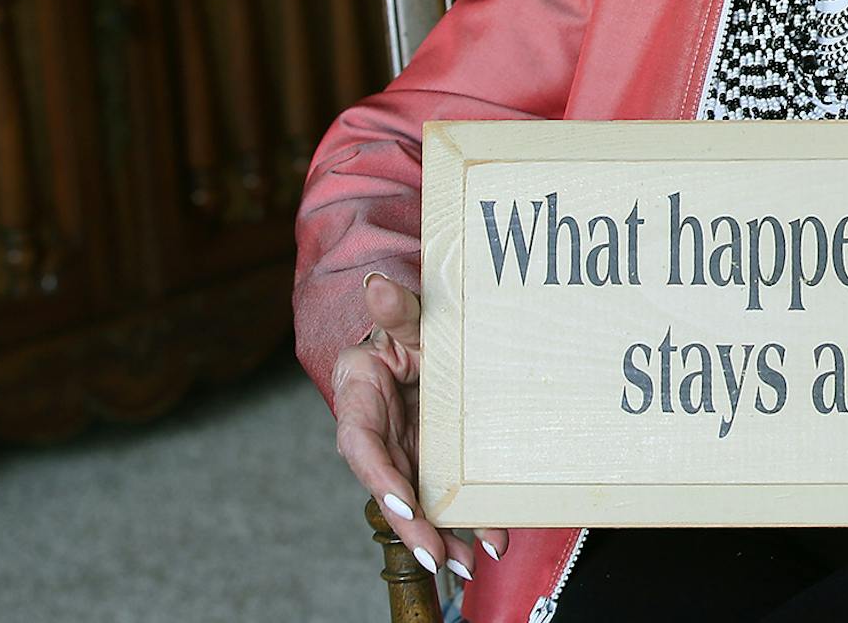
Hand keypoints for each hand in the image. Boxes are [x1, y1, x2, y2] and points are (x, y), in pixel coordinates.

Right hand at [331, 273, 508, 580]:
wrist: (432, 333)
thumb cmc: (415, 323)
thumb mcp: (413, 316)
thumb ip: (399, 309)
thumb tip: (376, 286)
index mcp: (361, 391)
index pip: (360, 443)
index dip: (380, 478)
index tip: (404, 507)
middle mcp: (377, 429)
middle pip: (389, 486)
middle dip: (414, 526)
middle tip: (441, 557)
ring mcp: (403, 447)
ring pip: (416, 500)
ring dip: (439, 535)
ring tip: (466, 563)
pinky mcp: (429, 458)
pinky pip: (442, 493)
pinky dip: (463, 519)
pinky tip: (486, 540)